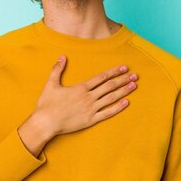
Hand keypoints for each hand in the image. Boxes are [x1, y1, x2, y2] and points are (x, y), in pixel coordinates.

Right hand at [18, 56, 137, 155]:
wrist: (46, 123)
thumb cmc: (47, 104)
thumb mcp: (50, 84)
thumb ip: (57, 69)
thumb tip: (62, 57)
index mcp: (81, 88)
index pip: (101, 77)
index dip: (114, 71)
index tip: (124, 67)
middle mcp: (88, 97)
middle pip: (110, 86)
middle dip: (123, 79)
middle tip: (135, 75)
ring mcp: (91, 109)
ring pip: (111, 98)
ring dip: (124, 91)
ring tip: (134, 85)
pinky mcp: (91, 120)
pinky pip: (107, 113)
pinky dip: (118, 108)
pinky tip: (126, 102)